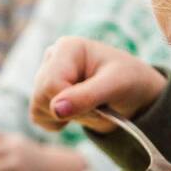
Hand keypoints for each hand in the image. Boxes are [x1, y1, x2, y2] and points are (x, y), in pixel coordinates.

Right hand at [30, 37, 167, 133]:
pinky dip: (58, 122)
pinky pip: (38, 116)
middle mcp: (53, 58)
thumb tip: (56, 109)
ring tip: (90, 106)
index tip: (98, 104)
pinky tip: (77, 112)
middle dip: (71, 111)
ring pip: (37, 108)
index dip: (73, 103)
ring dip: (65, 117)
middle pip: (41, 96)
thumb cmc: (128, 81)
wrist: (134, 93)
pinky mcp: (45, 94)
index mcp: (68, 48)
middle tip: (97, 106)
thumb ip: (87, 96)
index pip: (51, 84)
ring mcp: (46, 75)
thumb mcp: (115, 86)